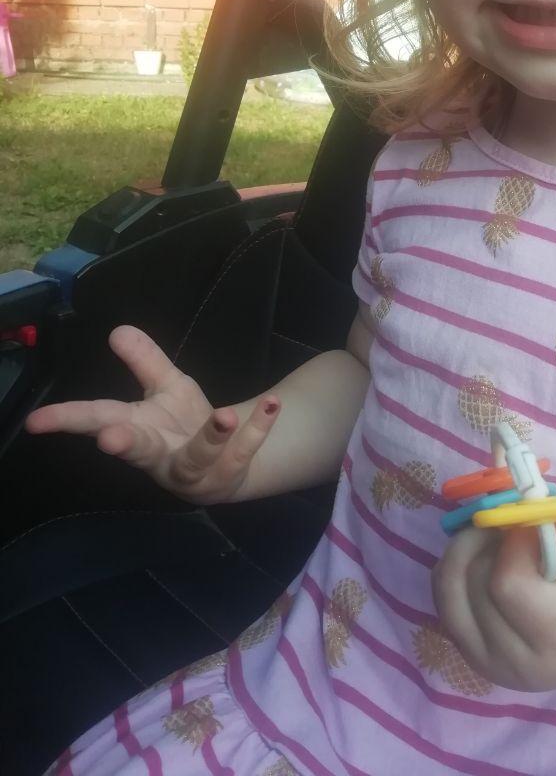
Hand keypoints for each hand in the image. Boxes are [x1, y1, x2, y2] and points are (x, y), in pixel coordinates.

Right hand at [25, 324, 280, 504]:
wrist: (230, 462)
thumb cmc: (185, 424)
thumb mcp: (166, 388)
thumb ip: (145, 362)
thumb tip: (118, 329)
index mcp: (138, 430)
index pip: (96, 421)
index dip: (65, 421)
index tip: (37, 421)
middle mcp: (160, 456)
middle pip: (138, 450)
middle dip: (124, 444)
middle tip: (112, 439)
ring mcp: (194, 470)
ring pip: (199, 457)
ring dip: (212, 437)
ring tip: (226, 416)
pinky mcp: (228, 473)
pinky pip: (244, 451)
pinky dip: (258, 428)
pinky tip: (272, 404)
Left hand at [432, 519, 555, 691]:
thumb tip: (546, 527)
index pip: (509, 586)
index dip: (513, 542)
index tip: (531, 524)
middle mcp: (518, 663)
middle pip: (474, 583)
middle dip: (489, 540)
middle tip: (516, 525)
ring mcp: (487, 663)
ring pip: (450, 588)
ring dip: (467, 549)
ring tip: (499, 538)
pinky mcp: (467, 652)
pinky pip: (442, 596)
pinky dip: (457, 566)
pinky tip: (484, 556)